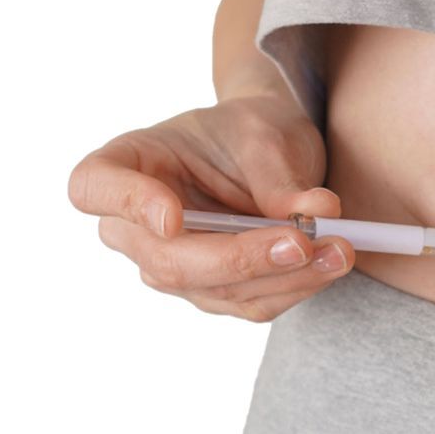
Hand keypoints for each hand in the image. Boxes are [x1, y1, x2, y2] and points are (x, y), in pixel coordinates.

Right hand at [66, 93, 353, 321]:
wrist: (269, 150)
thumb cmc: (250, 129)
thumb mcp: (263, 131)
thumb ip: (279, 174)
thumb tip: (318, 212)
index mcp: (126, 163)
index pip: (94, 188)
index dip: (126, 205)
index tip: (171, 217)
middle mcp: (135, 225)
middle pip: (166, 260)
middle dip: (239, 258)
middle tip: (300, 241)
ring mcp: (171, 265)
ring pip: (215, 291)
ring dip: (284, 277)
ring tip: (340, 250)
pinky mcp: (213, 291)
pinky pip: (250, 303)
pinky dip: (296, 286)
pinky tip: (331, 263)